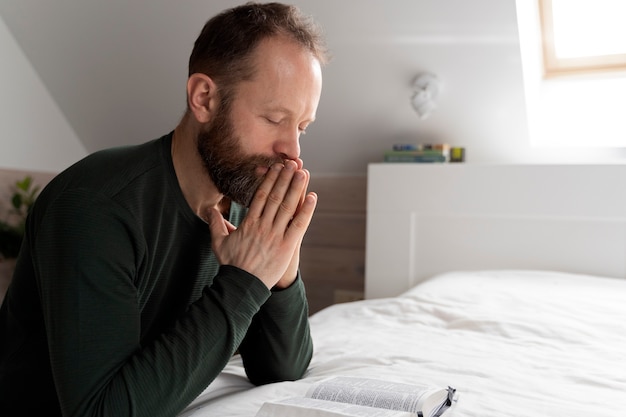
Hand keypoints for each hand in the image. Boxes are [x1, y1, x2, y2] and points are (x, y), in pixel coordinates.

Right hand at [207, 160, 316, 288]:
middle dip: (285, 178)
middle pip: (275, 197)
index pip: (260, 196)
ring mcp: (275, 235)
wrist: (242, 286)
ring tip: (303, 173)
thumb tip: (210, 210)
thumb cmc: (231, 265)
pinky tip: (313, 198)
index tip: (276, 168)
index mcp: (249, 223)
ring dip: (296, 188)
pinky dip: (307, 211)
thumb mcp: (219, 243)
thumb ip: (216, 224)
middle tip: (292, 164)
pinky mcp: (287, 246)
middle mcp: (263, 226)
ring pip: (288, 207)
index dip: (270, 180)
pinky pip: (299, 225)